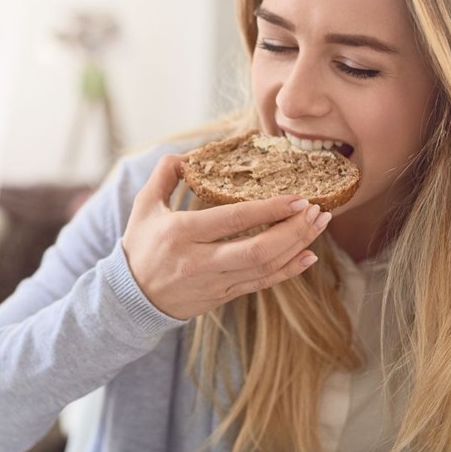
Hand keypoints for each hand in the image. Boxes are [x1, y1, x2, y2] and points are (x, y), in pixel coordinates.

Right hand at [121, 154, 330, 319]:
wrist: (132, 297)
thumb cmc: (140, 245)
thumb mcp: (144, 205)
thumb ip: (165, 174)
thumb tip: (191, 154)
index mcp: (180, 233)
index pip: (233, 220)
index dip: (269, 209)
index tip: (297, 197)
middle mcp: (199, 261)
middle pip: (257, 250)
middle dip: (293, 230)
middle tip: (317, 211)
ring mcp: (213, 283)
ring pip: (264, 268)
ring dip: (297, 246)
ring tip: (319, 226)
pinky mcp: (222, 296)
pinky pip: (261, 285)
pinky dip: (288, 271)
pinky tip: (307, 256)